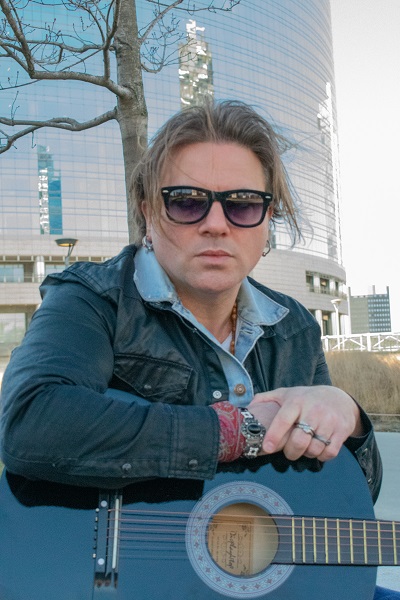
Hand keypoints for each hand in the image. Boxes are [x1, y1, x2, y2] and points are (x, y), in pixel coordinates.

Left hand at [247, 386, 362, 461]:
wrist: (340, 398)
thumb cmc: (307, 398)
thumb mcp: (287, 393)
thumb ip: (266, 399)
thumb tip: (246, 407)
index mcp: (296, 401)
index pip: (283, 420)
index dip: (274, 435)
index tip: (267, 448)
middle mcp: (313, 410)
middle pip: (299, 440)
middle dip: (291, 452)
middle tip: (289, 452)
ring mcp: (329, 421)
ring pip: (314, 449)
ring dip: (307, 453)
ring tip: (304, 447)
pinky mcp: (342, 430)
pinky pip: (329, 452)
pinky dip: (321, 456)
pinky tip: (318, 448)